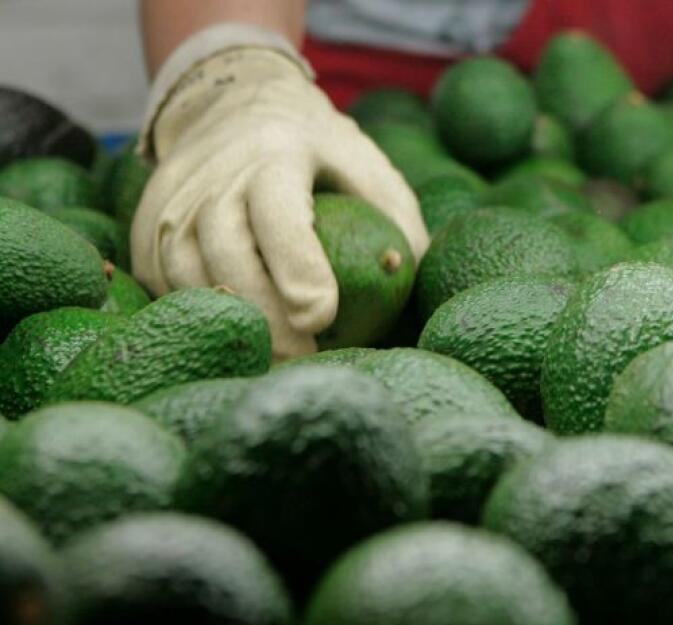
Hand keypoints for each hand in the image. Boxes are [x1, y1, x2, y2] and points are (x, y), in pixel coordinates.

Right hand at [134, 43, 428, 358]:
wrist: (232, 104)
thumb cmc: (320, 152)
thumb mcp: (368, 165)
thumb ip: (397, 220)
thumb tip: (416, 280)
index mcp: (276, 152)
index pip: (279, 213)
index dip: (297, 266)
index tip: (322, 317)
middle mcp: (216, 171)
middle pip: (227, 249)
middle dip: (263, 313)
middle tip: (301, 362)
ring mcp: (173, 196)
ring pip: (183, 269)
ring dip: (226, 321)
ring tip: (270, 363)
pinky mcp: (147, 223)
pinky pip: (162, 277)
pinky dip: (197, 312)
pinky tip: (234, 340)